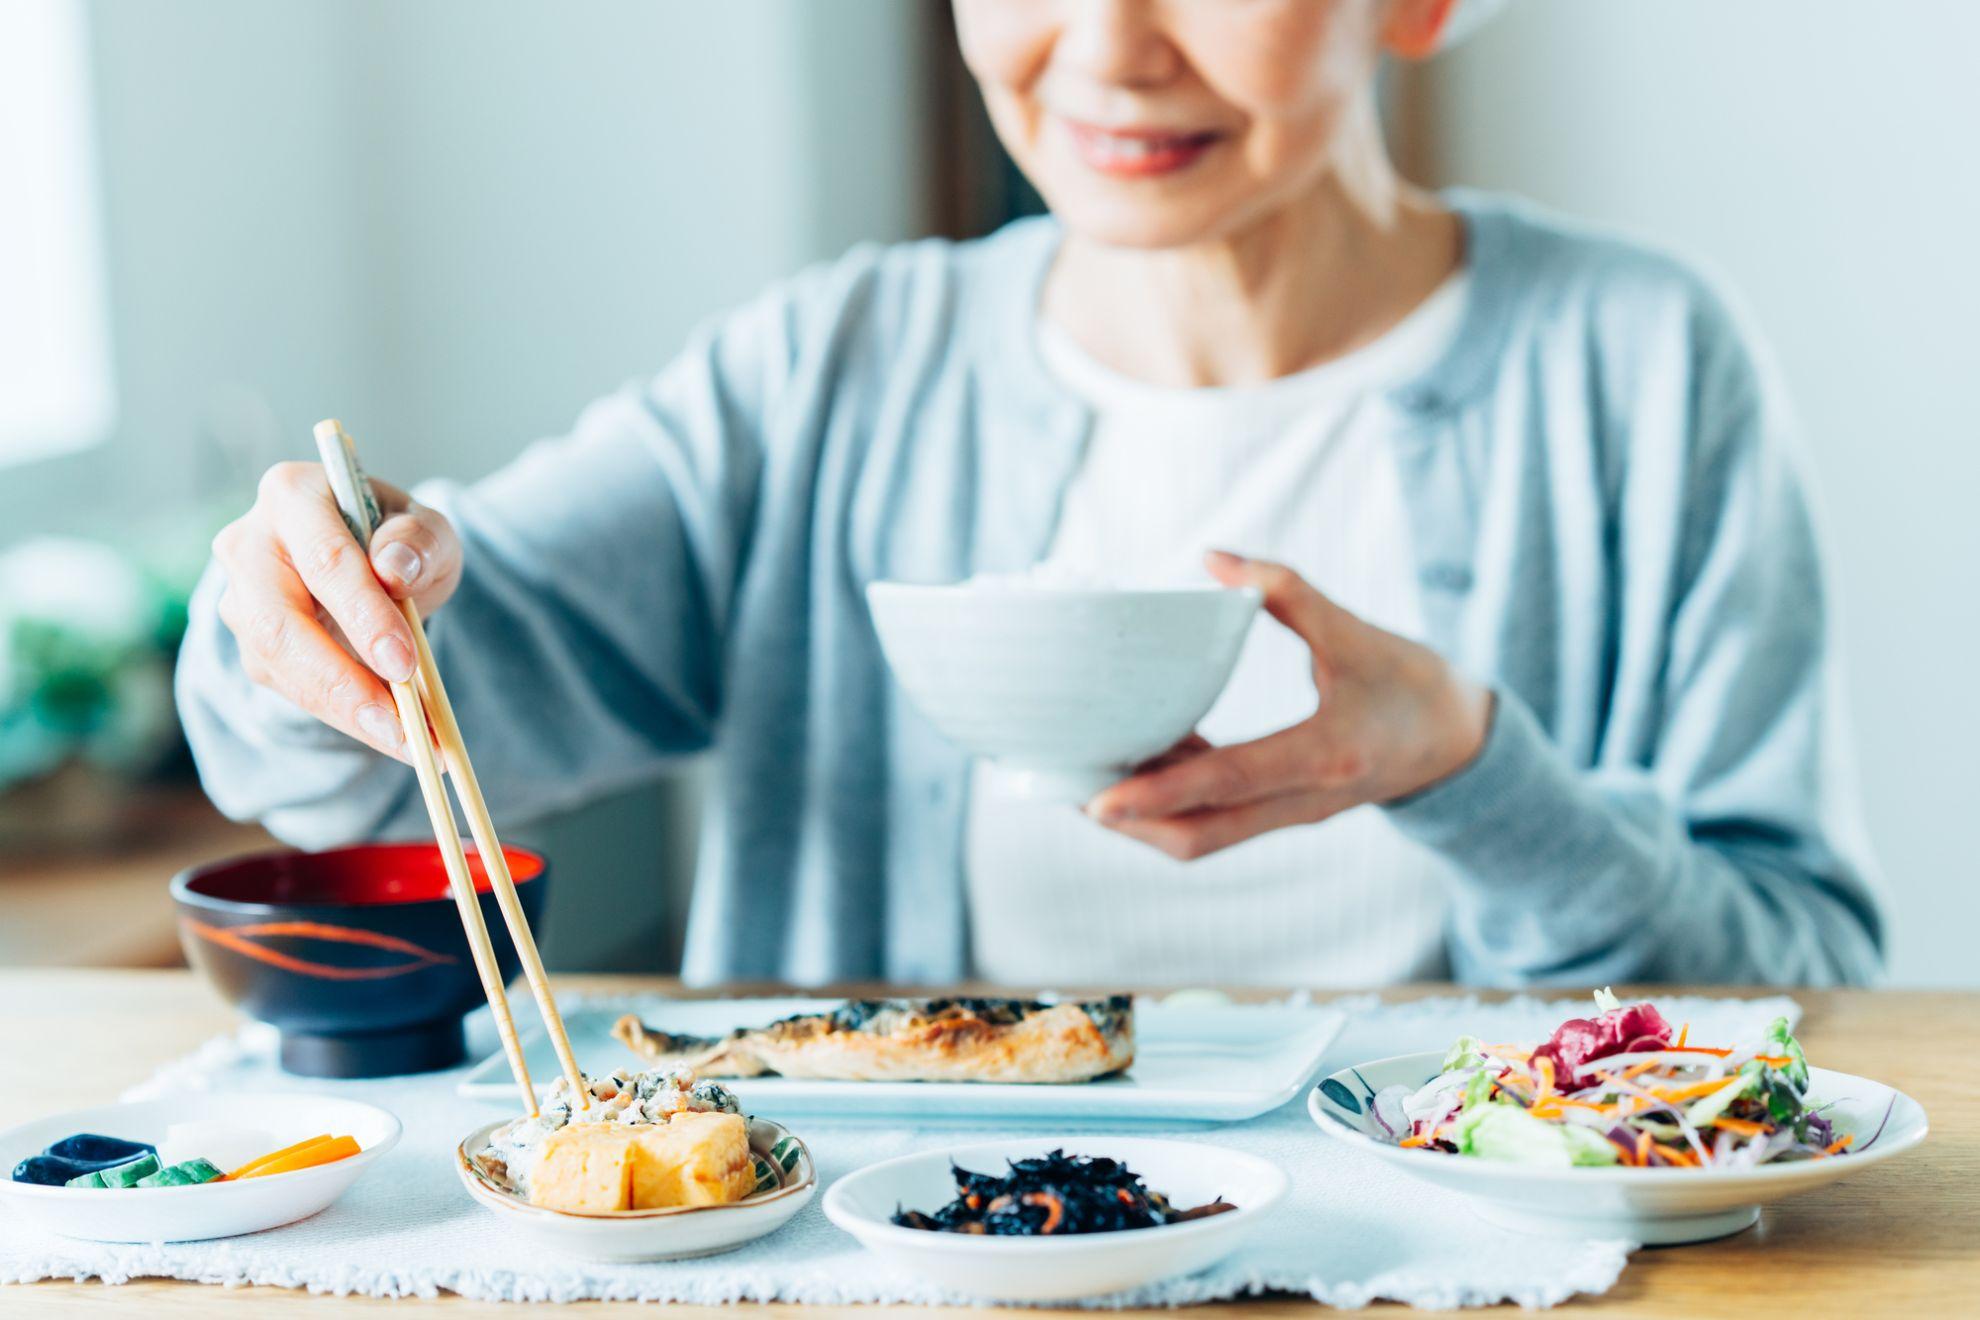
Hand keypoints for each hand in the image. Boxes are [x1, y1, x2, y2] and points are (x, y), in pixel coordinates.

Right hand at [211, 462, 462, 759]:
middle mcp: (249, 544)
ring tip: (406, 741)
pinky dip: (344, 716)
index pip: (324, 560)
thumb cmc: (399, 540)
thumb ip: (418, 541)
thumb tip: (393, 568)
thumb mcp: (428, 529)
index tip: (404, 663)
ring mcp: (241, 598)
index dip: (363, 614)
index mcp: (292, 495)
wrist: (378, 562)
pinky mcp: (252, 645)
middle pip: (280, 621)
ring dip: (344, 709)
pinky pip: (291, 688)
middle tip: (399, 723)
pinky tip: (391, 735)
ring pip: (278, 663)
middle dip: (342, 679)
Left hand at [1086, 551, 1491, 860]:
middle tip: (1065, 788)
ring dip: (1143, 814)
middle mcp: (1303, 800)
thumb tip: (1212, 559)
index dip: (1156, 793)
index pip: (1225, 783)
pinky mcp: (1283, 810)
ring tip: (1085, 774)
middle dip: (1127, 822)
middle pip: (1197, 836)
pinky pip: (1217, 819)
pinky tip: (1141, 756)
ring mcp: (1292, 813)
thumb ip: (1285, 590)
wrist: (1461, 741)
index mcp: (1323, 755)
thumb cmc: (1411, 681)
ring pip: (1202, 836)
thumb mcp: (1355, 628)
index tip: (1096, 801)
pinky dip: (1173, 798)